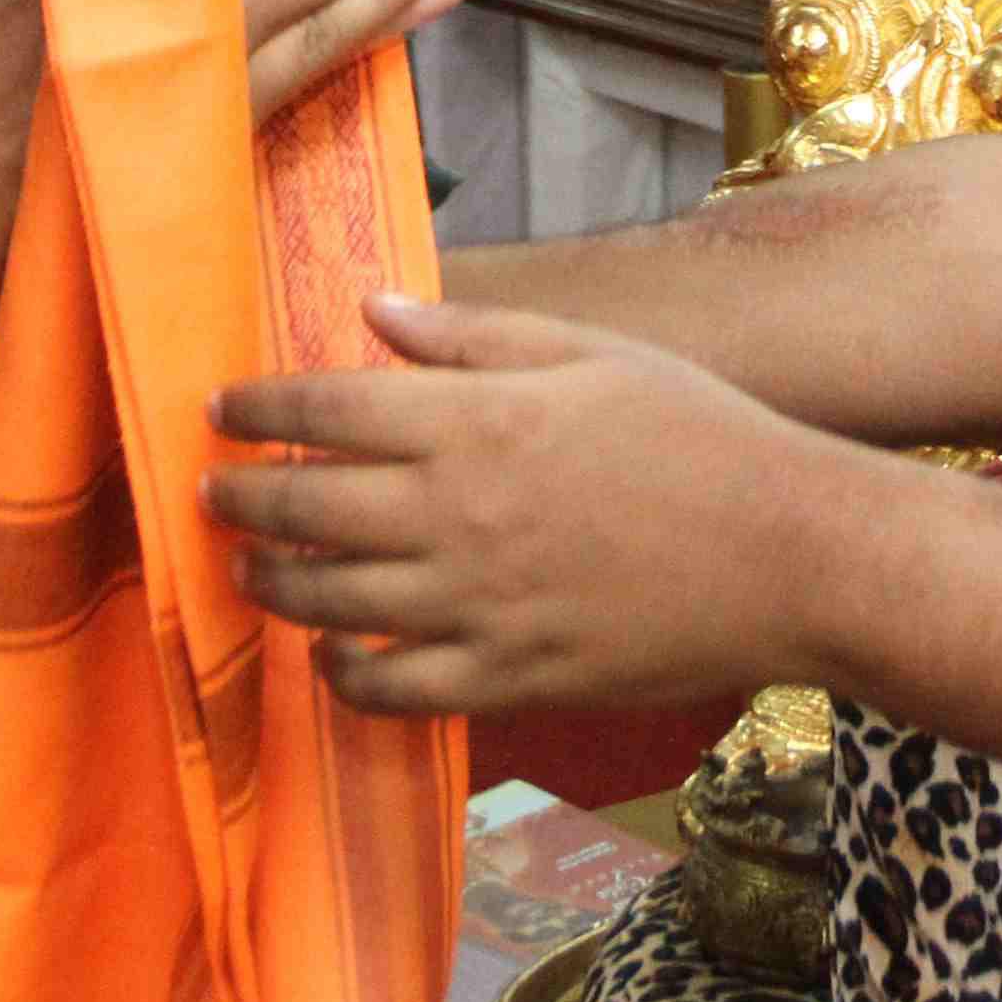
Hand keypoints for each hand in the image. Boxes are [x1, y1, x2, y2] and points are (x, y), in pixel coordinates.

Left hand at [207, 298, 844, 713]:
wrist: (789, 553)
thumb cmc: (700, 435)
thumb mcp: (594, 355)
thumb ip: (474, 337)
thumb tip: (377, 311)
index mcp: (477, 422)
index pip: (325, 409)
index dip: (259, 408)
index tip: (221, 409)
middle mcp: (457, 515)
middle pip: (306, 508)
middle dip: (242, 499)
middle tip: (212, 493)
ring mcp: (476, 605)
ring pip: (330, 603)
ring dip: (273, 584)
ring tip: (249, 571)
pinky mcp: (507, 676)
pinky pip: (393, 689)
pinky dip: (344, 676)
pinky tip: (332, 658)